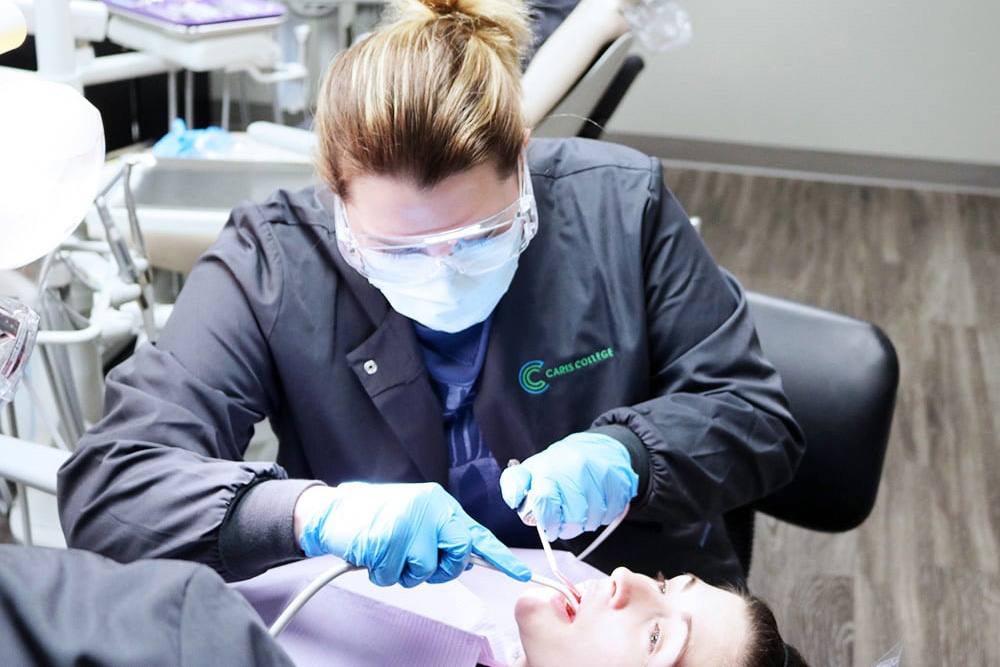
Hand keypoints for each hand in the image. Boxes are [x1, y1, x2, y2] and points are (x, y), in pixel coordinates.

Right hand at [296, 482, 529, 586]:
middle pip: (457, 555)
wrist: (330, 509)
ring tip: (386, 550)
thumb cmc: (374, 516)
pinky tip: (371, 553)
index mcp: (439, 502)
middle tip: (414, 561)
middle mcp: (429, 508)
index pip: (475, 533)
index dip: (500, 557)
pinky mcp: (385, 538)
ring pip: (423, 571)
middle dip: (439, 569)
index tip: (521, 574)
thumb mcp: (415, 515)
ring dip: (402, 571)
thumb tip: (465, 558)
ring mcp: (408, 522)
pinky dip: (379, 573)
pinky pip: (392, 576)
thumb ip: (441, 534)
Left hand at [499, 432, 637, 540]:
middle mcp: (576, 469)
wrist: (598, 448)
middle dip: (564, 528)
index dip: (546, 521)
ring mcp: (599, 476)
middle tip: (562, 523)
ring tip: (579, 510)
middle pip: (571, 519)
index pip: (544, 502)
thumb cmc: (560, 465)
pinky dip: (600, 518)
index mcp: (550, 467)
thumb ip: (514, 484)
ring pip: (590, 521)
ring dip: (583, 524)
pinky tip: (595, 505)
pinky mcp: (619, 484)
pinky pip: (608, 517)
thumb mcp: (532, 469)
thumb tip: (515, 499)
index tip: (547, 526)